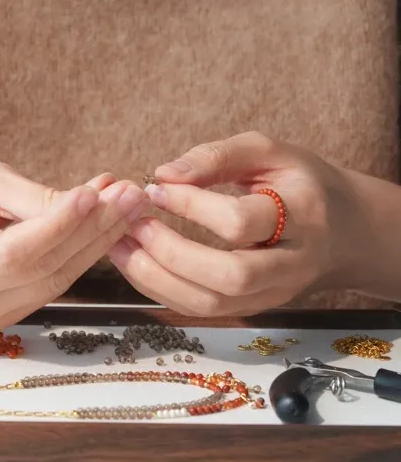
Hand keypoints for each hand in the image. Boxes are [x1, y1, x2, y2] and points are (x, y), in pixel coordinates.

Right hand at [0, 162, 146, 331]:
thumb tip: (86, 201)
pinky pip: (46, 288)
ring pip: (52, 282)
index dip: (57, 224)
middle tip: (130, 192)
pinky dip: (75, 256)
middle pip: (41, 270)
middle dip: (93, 230)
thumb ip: (22, 195)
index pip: (11, 251)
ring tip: (126, 203)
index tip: (95, 191)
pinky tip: (99, 225)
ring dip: (95, 243)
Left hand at [107, 131, 361, 315]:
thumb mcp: (268, 151)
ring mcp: (273, 294)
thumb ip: (217, 156)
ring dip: (157, 278)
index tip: (155, 187)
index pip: (241, 221)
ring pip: (213, 305)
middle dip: (172, 253)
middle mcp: (291, 264)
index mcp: (301, 215)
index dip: (192, 205)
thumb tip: (164, 173)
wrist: (342, 229)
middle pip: (229, 277)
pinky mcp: (253, 309)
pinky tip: (135, 261)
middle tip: (134, 223)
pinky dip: (162, 289)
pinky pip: (203, 310)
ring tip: (120, 244)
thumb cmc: (297, 181)